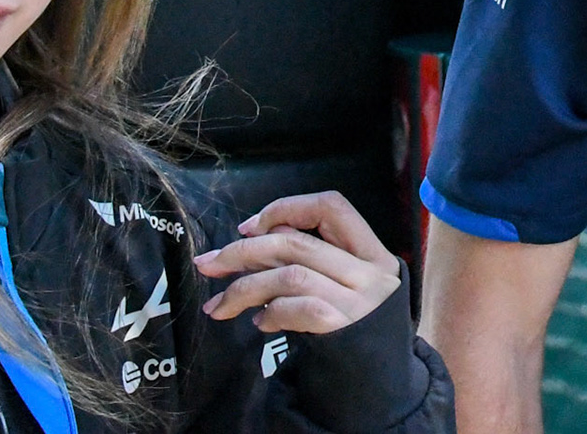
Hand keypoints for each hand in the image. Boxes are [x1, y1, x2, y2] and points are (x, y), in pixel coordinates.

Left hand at [195, 191, 401, 333]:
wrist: (378, 378)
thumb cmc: (355, 325)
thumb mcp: (346, 284)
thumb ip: (314, 257)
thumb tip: (257, 233)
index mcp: (372, 252)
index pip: (331, 206)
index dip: (286, 208)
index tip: (249, 227)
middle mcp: (369, 272)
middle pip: (295, 243)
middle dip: (242, 251)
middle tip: (208, 264)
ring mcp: (357, 300)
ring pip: (288, 275)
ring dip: (244, 288)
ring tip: (219, 305)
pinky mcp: (341, 327)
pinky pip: (294, 308)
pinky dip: (269, 313)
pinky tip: (259, 323)